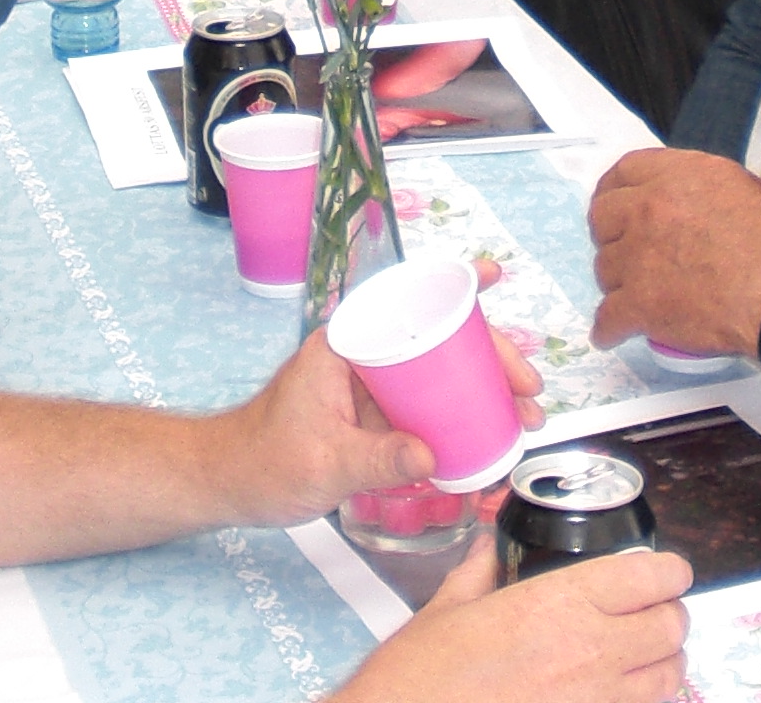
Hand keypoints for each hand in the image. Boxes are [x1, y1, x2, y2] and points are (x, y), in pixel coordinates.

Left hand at [217, 263, 544, 525]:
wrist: (233, 484)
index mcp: (345, 345)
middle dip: (488, 357)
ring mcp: (372, 385)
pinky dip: (461, 414)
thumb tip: (430, 455)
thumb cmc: (264, 461)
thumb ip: (376, 459)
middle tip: (527, 387)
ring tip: (522, 415)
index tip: (490, 276)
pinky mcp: (376, 414)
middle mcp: (363, 355)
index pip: (406, 303)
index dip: (453, 289)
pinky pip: (427, 404)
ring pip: (438, 373)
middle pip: (436, 340)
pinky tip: (490, 433)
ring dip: (482, 389)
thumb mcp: (325, 462)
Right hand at [335, 544, 691, 702]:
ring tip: (644, 651)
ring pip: (668, 676)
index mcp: (559, 603)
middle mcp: (590, 652)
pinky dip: (640, 698)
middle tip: (655, 608)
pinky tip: (616, 689)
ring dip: (663, 659)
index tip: (668, 569)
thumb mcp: (450, 605)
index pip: (649, 576)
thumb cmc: (421, 675)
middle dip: (670, 613)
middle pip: (671, 626)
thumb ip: (483, 569)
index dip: (669, 569)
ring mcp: (595, 701)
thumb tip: (491, 547)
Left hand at [585, 148, 760, 357]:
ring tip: (633, 295)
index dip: (618, 190)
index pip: (625, 170)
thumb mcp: (758, 190)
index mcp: (680, 175)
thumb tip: (724, 211)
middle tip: (627, 251)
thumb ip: (721, 194)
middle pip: (602, 217)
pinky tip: (614, 334)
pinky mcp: (642, 304)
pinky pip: (607, 319)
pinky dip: (610, 329)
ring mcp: (640, 257)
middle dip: (612, 234)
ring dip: (617, 282)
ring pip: (604, 269)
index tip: (620, 205)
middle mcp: (650, 209)